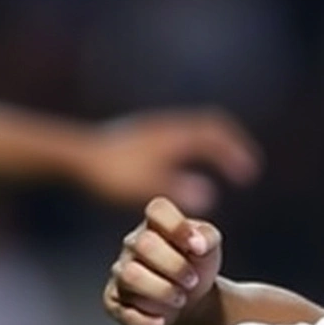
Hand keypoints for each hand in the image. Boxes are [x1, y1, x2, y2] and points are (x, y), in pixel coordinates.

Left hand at [78, 109, 260, 209]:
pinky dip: (194, 151)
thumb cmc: (110, 174)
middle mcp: (167, 127)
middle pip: (209, 127)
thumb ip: (179, 189)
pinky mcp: (142, 137)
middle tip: (244, 166)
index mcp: (173, 136)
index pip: (215, 135)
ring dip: (212, 147)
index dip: (235, 152)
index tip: (249, 173)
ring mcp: (154, 130)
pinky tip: (187, 170)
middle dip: (230, 146)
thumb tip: (210, 196)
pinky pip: (179, 138)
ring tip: (223, 167)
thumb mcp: (146, 186)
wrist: (74, 157)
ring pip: (193, 131)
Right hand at [104, 196, 222, 324]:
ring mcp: (121, 271)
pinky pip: (122, 310)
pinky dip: (145, 318)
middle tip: (192, 280)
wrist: (192, 297)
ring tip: (180, 299)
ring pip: (131, 276)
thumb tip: (199, 242)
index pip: (157, 210)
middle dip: (175, 266)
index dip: (178, 226)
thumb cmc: (196, 263)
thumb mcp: (210, 245)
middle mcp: (133, 244)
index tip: (198, 246)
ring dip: (162, 291)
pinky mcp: (115, 301)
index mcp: (156, 223)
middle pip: (144, 245)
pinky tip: (162, 319)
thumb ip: (208, 236)